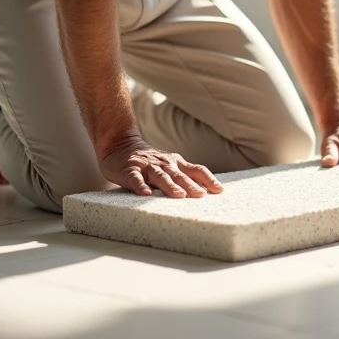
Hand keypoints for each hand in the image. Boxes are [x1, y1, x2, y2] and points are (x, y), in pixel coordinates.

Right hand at [98, 133, 223, 197]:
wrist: (120, 144)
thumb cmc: (149, 161)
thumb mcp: (170, 165)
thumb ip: (185, 176)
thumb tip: (207, 191)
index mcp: (176, 163)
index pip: (196, 170)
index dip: (208, 179)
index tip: (219, 190)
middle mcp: (164, 164)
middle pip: (180, 175)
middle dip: (191, 185)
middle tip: (201, 195)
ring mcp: (147, 167)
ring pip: (160, 176)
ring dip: (170, 185)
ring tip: (179, 195)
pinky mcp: (130, 171)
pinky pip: (136, 179)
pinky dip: (141, 186)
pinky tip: (146, 194)